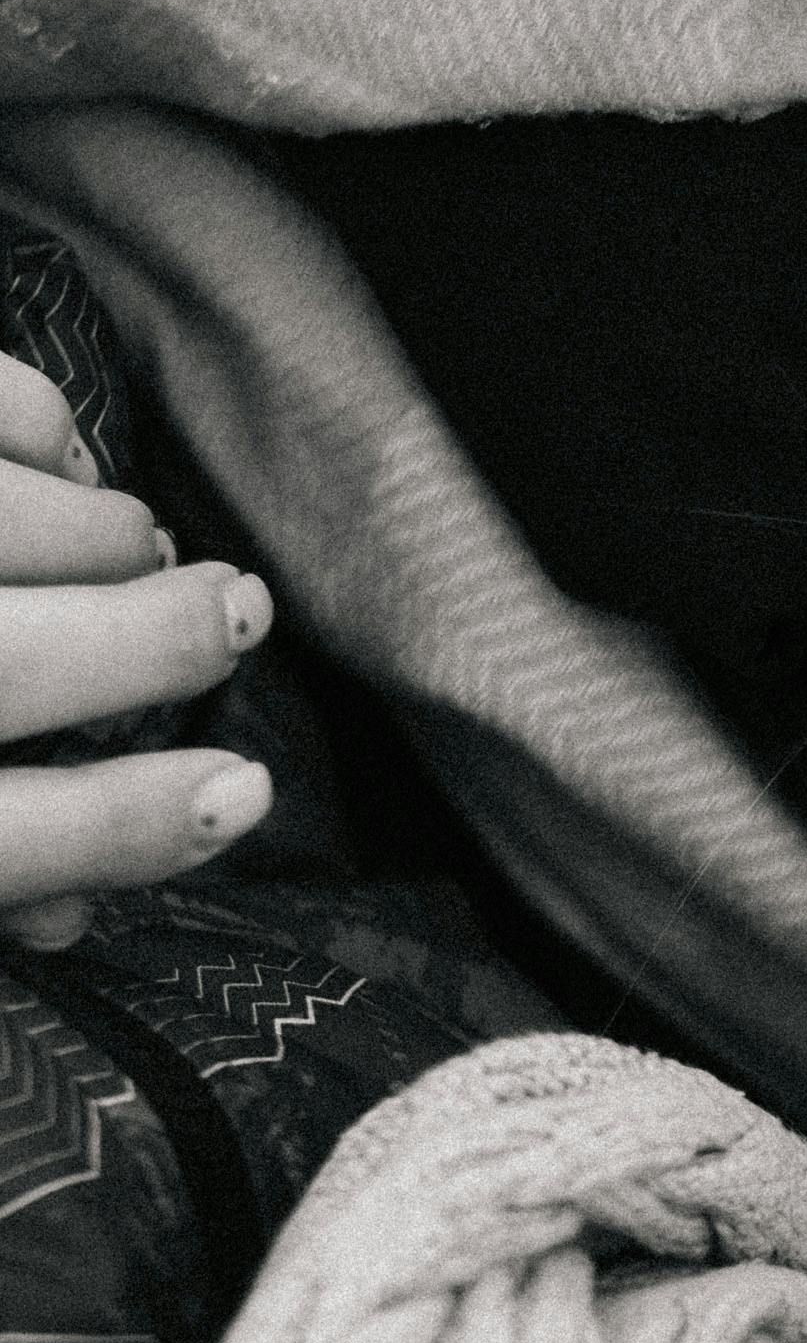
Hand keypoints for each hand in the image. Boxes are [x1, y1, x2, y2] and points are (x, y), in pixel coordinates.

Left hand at [0, 349, 274, 953]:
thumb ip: (1, 870)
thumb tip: (73, 916)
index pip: (12, 842)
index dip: (135, 828)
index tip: (246, 790)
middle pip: (11, 664)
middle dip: (154, 641)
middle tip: (234, 612)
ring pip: (15, 526)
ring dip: (99, 535)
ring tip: (132, 547)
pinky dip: (44, 427)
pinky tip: (62, 458)